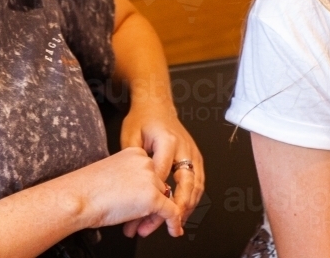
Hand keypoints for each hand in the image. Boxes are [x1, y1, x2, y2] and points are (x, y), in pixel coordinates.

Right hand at [71, 147, 181, 230]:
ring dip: (154, 215)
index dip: (144, 190)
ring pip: (163, 198)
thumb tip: (138, 195)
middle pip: (158, 185)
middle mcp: (145, 162)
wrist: (78, 197)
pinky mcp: (152, 196)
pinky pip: (171, 211)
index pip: (149, 172)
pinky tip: (174, 230)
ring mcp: (150, 178)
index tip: (136, 201)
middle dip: (149, 204)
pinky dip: (173, 223)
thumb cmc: (85, 189)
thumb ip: (129, 179)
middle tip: (138, 220)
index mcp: (134, 152)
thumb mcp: (112, 175)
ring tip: (140, 227)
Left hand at [119, 100, 204, 237]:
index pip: (162, 175)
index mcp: (167, 141)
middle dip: (178, 206)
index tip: (145, 212)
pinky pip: (199, 181)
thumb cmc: (143, 119)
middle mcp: (184, 147)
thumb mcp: (130, 137)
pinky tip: (185, 210)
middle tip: (168, 222)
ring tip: (176, 222)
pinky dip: (194, 198)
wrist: (157, 105)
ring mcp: (193, 152)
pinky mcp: (196, 157)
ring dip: (188, 206)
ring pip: (197, 184)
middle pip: (186, 183)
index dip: (154, 195)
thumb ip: (134, 162)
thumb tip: (133, 188)